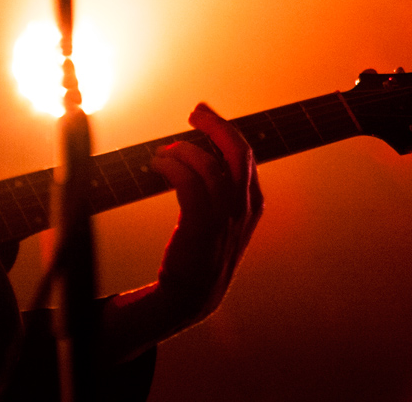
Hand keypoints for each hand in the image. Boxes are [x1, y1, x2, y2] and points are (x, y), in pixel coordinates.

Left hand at [149, 102, 262, 325]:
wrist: (189, 298)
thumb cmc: (199, 253)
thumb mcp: (223, 220)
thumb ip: (221, 190)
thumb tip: (200, 151)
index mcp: (254, 204)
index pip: (245, 155)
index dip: (225, 129)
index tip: (204, 116)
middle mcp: (244, 209)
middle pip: (238, 152)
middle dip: (216, 125)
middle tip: (194, 112)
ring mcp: (224, 219)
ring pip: (210, 165)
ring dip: (184, 150)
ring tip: (164, 151)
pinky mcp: (200, 227)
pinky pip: (189, 183)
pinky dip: (172, 166)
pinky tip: (158, 164)